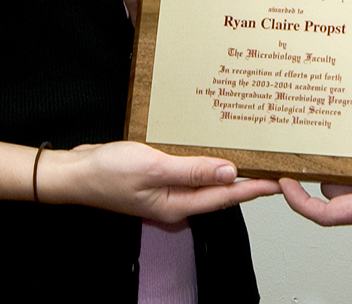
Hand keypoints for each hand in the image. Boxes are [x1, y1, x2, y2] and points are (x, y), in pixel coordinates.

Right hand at [41, 141, 279, 220]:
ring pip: (204, 177)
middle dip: (245, 178)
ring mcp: (166, 188)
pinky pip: (188, 167)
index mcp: (177, 205)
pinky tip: (212, 146)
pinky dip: (204, 158)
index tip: (277, 179)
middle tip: (270, 162)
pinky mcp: (158, 175)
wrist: (75, 172)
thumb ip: (191, 170)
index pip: (224, 197)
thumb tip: (229, 172)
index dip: (252, 188)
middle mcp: (175, 200)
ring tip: (250, 152)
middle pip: (218, 190)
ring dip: (226, 166)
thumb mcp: (152, 168)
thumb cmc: (107, 173)